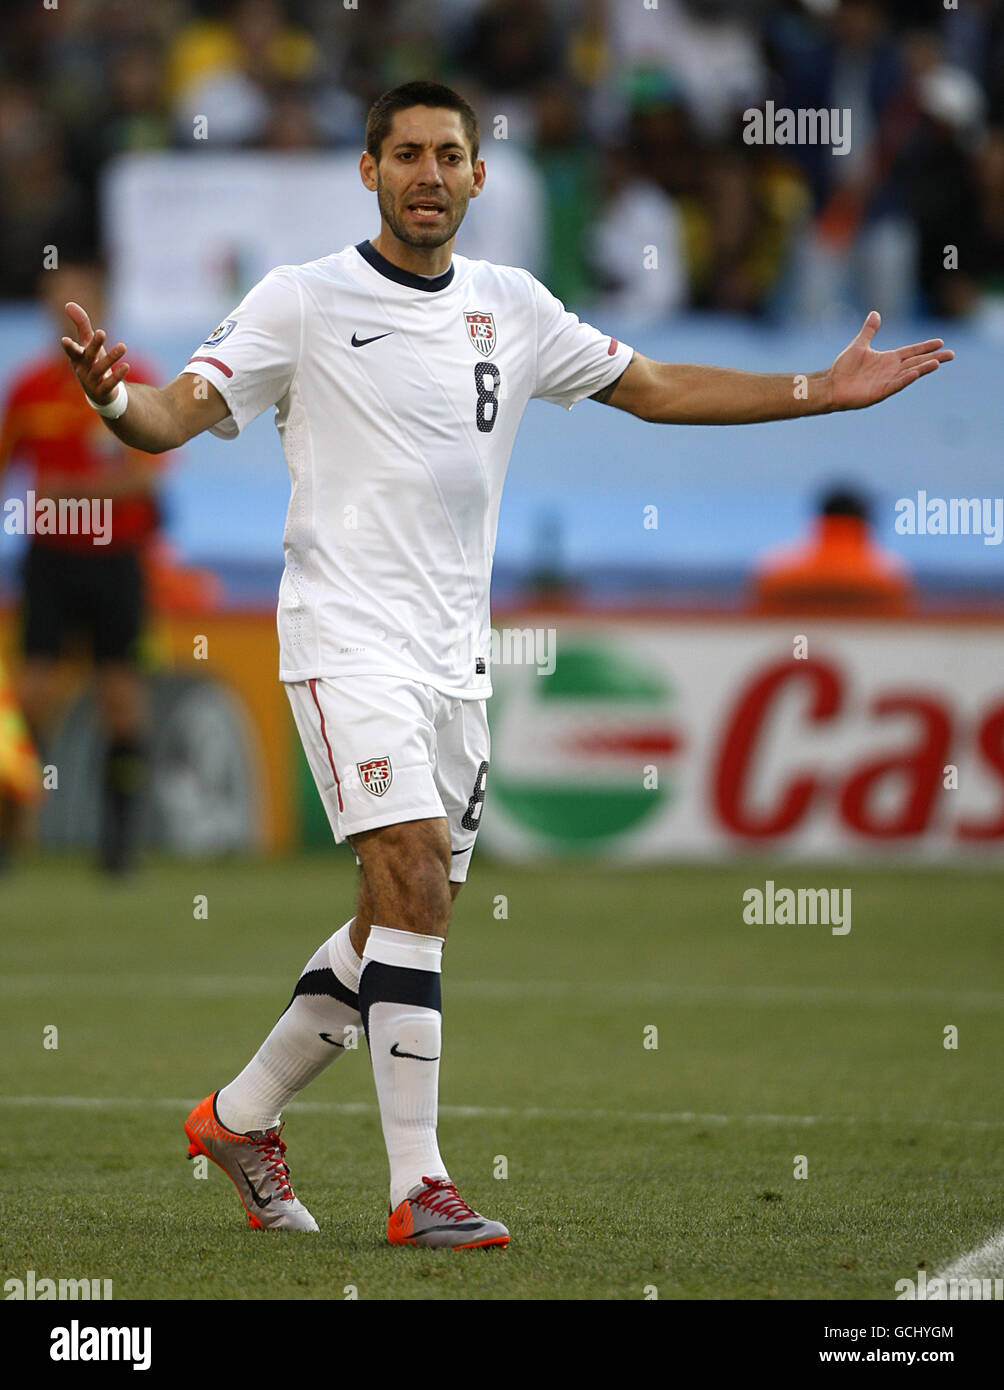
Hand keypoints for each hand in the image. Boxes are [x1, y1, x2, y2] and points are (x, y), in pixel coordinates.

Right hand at [60, 302, 130, 405]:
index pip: (71, 350)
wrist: (101, 392)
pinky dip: (118, 375)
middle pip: (88, 356)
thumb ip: (81, 324)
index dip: (68, 346)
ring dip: (111, 357)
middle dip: (94, 345)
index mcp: (76, 357)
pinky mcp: (103, 392)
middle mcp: (82, 369)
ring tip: (123, 346)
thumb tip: (68, 303)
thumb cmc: (92, 361)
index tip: (65, 340)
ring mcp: (91, 382)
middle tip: (101, 332)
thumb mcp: (87, 343)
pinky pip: (109, 384)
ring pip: (100, 369)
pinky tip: (126, 365)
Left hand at [827, 311, 952, 411]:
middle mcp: (891, 370)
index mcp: (888, 359)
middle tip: (951, 354)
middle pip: (917, 362)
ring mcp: (887, 381)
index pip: (912, 351)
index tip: (940, 341)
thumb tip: (875, 313)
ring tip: (938, 362)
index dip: (925, 346)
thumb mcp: (859, 344)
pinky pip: (896, 384)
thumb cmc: (844, 368)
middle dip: (934, 357)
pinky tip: (916, 373)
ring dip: (923, 368)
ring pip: (910, 373)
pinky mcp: (881, 392)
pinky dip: (906, 379)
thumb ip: (869, 330)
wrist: (832, 385)